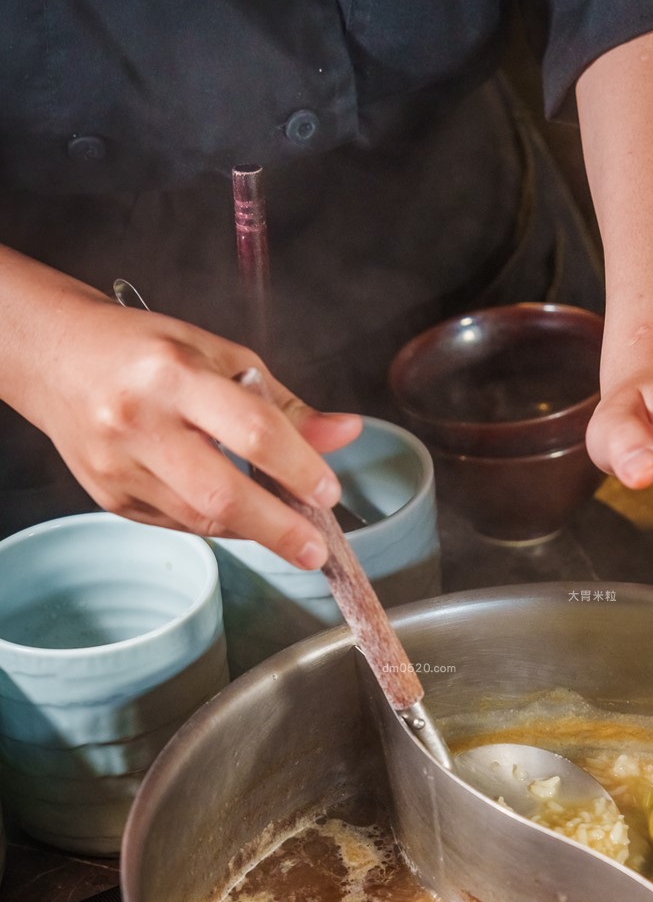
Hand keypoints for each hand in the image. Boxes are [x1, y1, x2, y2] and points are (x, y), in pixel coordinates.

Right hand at [2, 257, 359, 568]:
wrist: (58, 358)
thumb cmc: (147, 352)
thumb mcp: (220, 357)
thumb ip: (283, 403)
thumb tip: (345, 434)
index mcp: (174, 374)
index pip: (251, 430)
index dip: (298, 467)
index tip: (328, 491)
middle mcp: (140, 422)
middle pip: (220, 494)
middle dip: (277, 528)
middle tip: (315, 550)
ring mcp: (120, 466)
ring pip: (200, 518)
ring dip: (252, 529)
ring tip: (287, 531)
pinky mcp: (109, 498)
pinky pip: (178, 523)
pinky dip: (216, 523)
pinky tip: (236, 514)